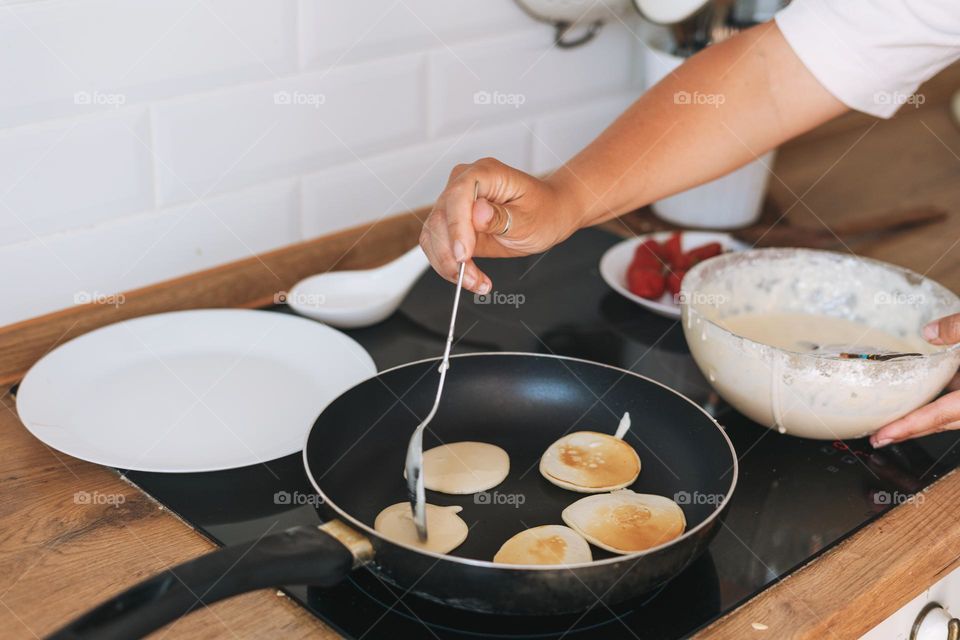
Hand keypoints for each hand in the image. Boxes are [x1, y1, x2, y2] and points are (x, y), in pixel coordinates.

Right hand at [419, 158, 579, 293]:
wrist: (547, 215)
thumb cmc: (543, 212)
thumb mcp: (529, 219)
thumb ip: (501, 217)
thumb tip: (477, 214)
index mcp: (485, 173)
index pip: (458, 195)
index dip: (457, 226)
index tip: (463, 255)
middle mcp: (463, 183)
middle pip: (440, 218)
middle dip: (452, 255)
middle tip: (473, 279)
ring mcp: (454, 202)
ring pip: (433, 235)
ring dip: (449, 265)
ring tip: (476, 283)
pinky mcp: (451, 222)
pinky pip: (437, 245)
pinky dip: (449, 266)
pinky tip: (471, 278)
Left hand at [871, 313, 959, 446]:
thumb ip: (959, 328)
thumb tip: (929, 332)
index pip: (941, 415)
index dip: (911, 427)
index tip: (883, 436)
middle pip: (941, 422)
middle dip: (908, 430)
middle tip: (877, 437)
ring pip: (948, 413)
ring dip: (920, 417)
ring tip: (887, 423)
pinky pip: (952, 399)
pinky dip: (933, 400)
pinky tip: (912, 394)